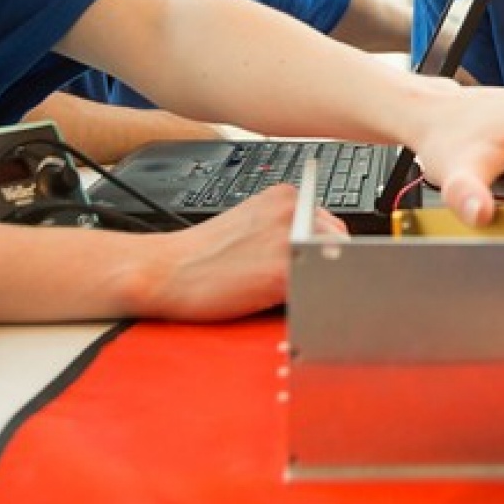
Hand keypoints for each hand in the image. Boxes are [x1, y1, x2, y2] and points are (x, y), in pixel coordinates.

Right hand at [140, 183, 346, 321]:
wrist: (165, 270)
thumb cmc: (203, 255)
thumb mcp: (252, 225)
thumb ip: (288, 229)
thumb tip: (326, 251)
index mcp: (286, 196)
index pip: (331, 226)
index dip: (325, 253)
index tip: (318, 268)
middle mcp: (294, 210)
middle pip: (339, 245)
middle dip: (327, 268)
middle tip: (302, 286)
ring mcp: (290, 239)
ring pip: (334, 267)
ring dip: (321, 284)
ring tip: (290, 296)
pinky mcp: (282, 273)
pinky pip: (317, 290)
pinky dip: (311, 302)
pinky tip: (286, 307)